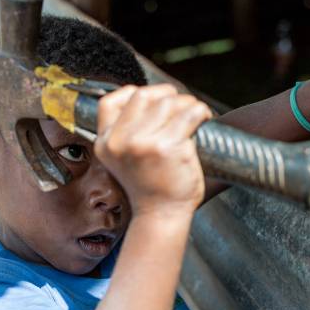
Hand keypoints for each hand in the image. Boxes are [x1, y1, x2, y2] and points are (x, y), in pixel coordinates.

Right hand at [94, 84, 210, 217]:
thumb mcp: (121, 160)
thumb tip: (151, 100)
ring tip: (194, 114)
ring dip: (187, 103)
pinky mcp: (169, 147)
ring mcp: (144, 144)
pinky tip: (203, 118)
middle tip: (180, 105)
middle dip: (166, 95)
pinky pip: (190, 114)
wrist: (160, 215)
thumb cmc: (149, 188)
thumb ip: (125, 133)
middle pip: (144, 96)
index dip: (133, 93)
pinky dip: (201, 111)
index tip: (153, 99)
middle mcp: (121, 141)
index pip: (110, 102)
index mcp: (106, 143)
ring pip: (169, 103)